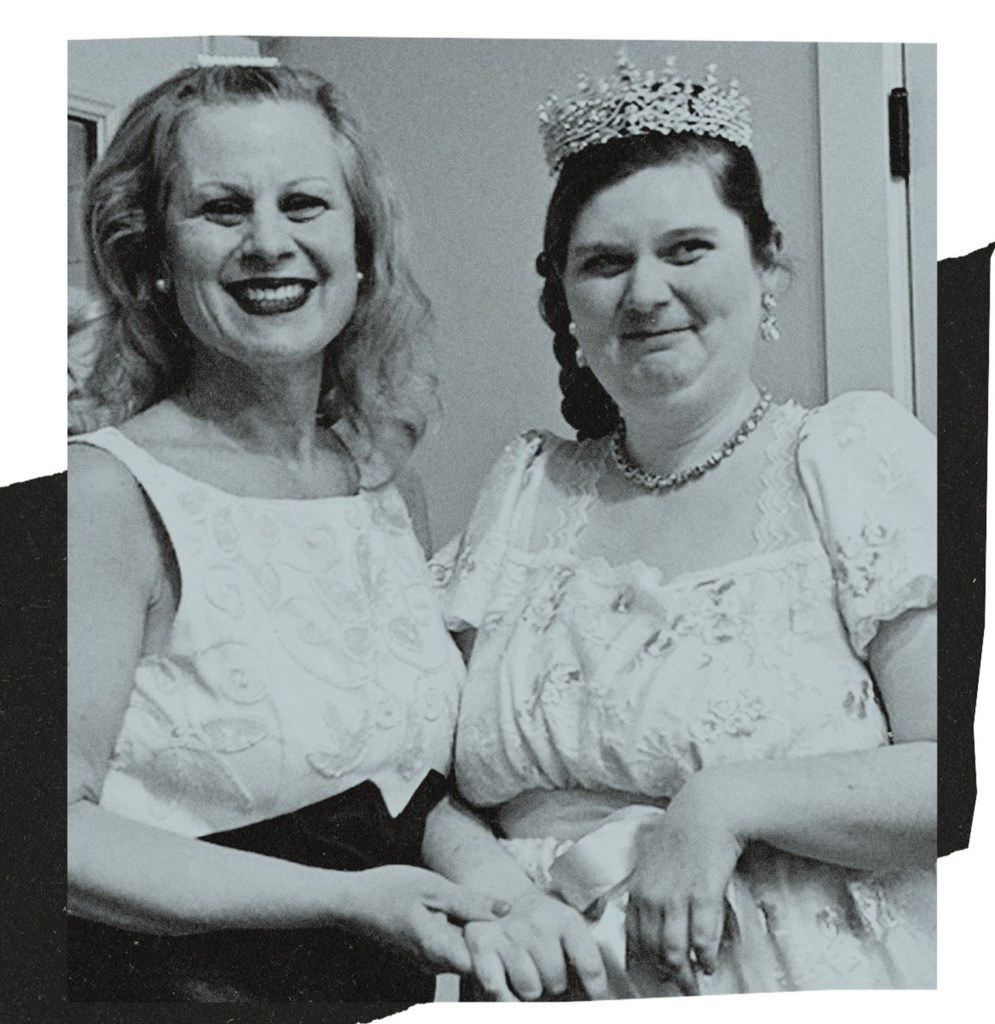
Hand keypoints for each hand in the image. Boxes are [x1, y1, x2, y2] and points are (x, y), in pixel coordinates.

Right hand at [340, 865, 505, 974]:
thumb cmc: (389, 890)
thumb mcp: (433, 887)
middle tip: (507, 915)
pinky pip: (453, 949)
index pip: (485, 965)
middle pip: (479, 962)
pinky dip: (464, 934)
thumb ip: (470, 901)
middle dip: (495, 942)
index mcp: (439, 950)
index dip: (503, 949)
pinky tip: (468, 913)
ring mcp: (429, 962)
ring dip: (480, 936)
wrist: (352, 902)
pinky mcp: (425, 955)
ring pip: (467, 955)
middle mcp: (435, 964)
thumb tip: (507, 910)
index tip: (514, 929)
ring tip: (490, 911)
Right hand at [463, 886, 609, 1000]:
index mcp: (565, 919)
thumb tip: (600, 999)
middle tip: (545, 970)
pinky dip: (504, 996)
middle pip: (557, 982)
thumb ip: (583, 957)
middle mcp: (538, 923)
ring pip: (530, 990)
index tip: (599, 1003)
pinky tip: (507, 982)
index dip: (597, 993)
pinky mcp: (482, 944)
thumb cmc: (539, 920)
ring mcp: (509, 933)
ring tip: (526, 970)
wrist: (499, 889)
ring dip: (529, 988)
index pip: (590, 967)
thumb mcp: (565, 925)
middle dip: (553, 984)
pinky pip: (498, 990)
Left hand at [625, 780, 742, 994]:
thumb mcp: (652, 863)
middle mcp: (653, 897)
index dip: (643, 963)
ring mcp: (677, 897)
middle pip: (654, 951)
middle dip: (666, 975)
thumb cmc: (679, 836)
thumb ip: (649, 892)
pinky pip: (702, 938)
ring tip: (694, 986)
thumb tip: (651, 923)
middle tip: (678, 990)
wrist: (705, 812)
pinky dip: (705, 956)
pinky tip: (709, 964)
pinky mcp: (703, 894)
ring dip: (685, 974)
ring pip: (675, 951)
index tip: (651, 979)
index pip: (633, 938)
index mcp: (638, 890)